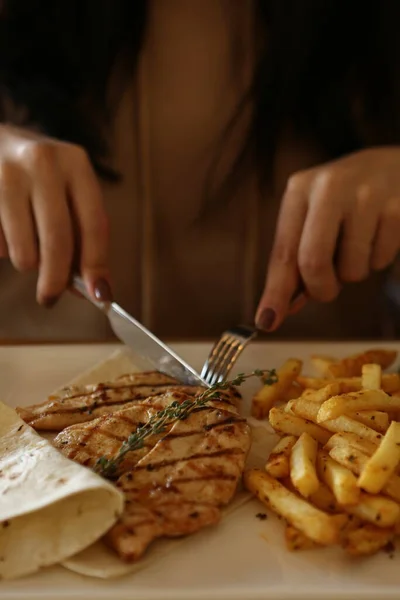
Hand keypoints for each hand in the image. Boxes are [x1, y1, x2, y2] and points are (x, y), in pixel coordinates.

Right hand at [0, 124, 110, 304]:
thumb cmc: (39, 176)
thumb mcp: (68, 193)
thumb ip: (83, 236)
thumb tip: (95, 288)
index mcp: (75, 163)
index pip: (94, 224)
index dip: (97, 264)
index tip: (99, 295)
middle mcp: (42, 163)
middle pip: (58, 240)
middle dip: (55, 279)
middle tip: (49, 298)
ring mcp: (6, 174)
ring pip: (23, 250)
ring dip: (26, 262)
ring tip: (24, 244)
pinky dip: (3, 250)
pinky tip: (4, 227)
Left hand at [256, 147, 399, 330]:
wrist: (396, 166)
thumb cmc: (345, 201)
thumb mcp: (313, 218)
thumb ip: (296, 260)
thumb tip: (278, 310)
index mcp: (299, 190)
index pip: (282, 252)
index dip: (275, 292)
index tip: (266, 322)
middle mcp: (329, 187)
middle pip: (312, 261)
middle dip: (320, 289)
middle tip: (326, 290)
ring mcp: (366, 195)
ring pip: (351, 269)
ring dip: (353, 273)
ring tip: (358, 245)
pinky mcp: (398, 207)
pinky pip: (380, 261)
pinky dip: (378, 260)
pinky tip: (379, 234)